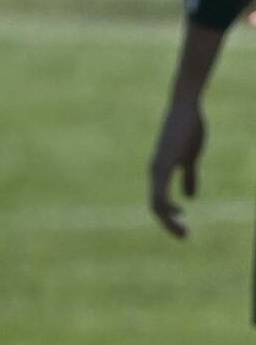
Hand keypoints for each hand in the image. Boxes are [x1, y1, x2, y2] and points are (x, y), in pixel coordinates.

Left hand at [149, 99, 204, 237]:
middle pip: (156, 207)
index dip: (169, 216)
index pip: (159, 202)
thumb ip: (188, 176)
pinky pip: (160, 191)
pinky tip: (179, 213)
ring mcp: (157, 169)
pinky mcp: (162, 164)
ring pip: (156, 204)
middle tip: (185, 236)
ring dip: (168, 221)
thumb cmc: (187, 129)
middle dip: (169, 224)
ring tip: (184, 231)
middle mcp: (154, 172)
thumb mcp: (190, 158)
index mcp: (160, 172)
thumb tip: (190, 197)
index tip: (183, 224)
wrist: (185, 108)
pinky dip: (167, 207)